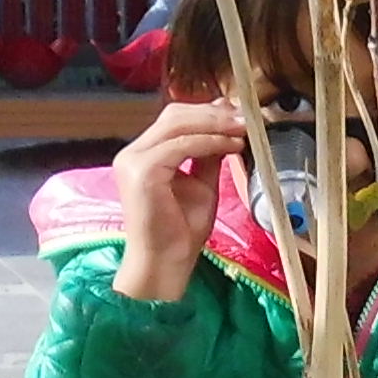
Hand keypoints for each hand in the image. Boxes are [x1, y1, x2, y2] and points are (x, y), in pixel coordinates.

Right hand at [110, 99, 246, 299]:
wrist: (165, 264)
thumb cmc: (181, 232)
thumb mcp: (202, 184)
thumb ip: (209, 156)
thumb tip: (228, 129)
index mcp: (143, 155)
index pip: (174, 119)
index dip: (207, 112)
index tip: (238, 113)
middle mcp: (133, 153)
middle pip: (174, 114)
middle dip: (213, 113)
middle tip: (245, 117)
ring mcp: (133, 160)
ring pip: (177, 124)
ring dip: (214, 123)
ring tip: (242, 129)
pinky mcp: (142, 171)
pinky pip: (181, 145)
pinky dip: (210, 141)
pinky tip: (231, 145)